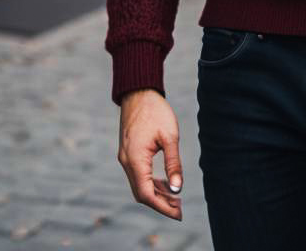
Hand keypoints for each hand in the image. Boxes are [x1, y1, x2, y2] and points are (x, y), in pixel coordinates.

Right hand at [117, 89, 182, 220]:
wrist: (138, 92)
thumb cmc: (156, 111)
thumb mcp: (170, 136)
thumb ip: (173, 163)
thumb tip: (177, 189)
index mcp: (135, 159)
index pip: (146, 194)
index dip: (162, 207)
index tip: (178, 213)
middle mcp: (126, 162)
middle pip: (141, 193)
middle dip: (160, 203)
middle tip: (180, 209)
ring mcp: (125, 158)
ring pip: (139, 185)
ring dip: (156, 194)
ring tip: (176, 199)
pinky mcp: (128, 153)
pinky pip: (138, 175)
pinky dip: (151, 183)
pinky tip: (165, 184)